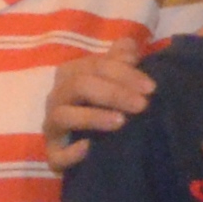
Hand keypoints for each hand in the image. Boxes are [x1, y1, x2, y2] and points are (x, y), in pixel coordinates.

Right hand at [43, 51, 156, 172]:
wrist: (88, 138)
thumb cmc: (102, 101)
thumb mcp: (112, 76)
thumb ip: (119, 58)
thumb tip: (128, 46)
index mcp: (70, 74)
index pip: (94, 66)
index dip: (123, 73)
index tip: (150, 87)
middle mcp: (56, 97)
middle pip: (79, 86)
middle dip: (113, 93)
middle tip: (142, 105)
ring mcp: (52, 125)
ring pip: (63, 116)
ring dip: (92, 117)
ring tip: (121, 122)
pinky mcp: (53, 154)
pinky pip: (55, 155)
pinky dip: (70, 153)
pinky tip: (88, 148)